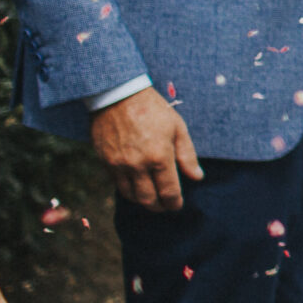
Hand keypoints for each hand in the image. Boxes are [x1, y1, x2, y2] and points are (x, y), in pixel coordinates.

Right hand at [91, 88, 202, 211]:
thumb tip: (197, 177)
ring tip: (151, 198)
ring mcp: (119, 165)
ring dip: (142, 201)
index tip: (177, 205)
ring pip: (130, 196)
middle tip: (165, 205)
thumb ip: (187, 155)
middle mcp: (137, 165)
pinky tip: (136, 185)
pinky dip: (127, 189)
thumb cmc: (153, 109)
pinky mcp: (104, 161)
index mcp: (159, 156)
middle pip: (148, 200)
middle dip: (159, 207)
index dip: (174, 203)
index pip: (168, 192)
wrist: (118, 95)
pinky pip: (116, 184)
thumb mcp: (178, 128)